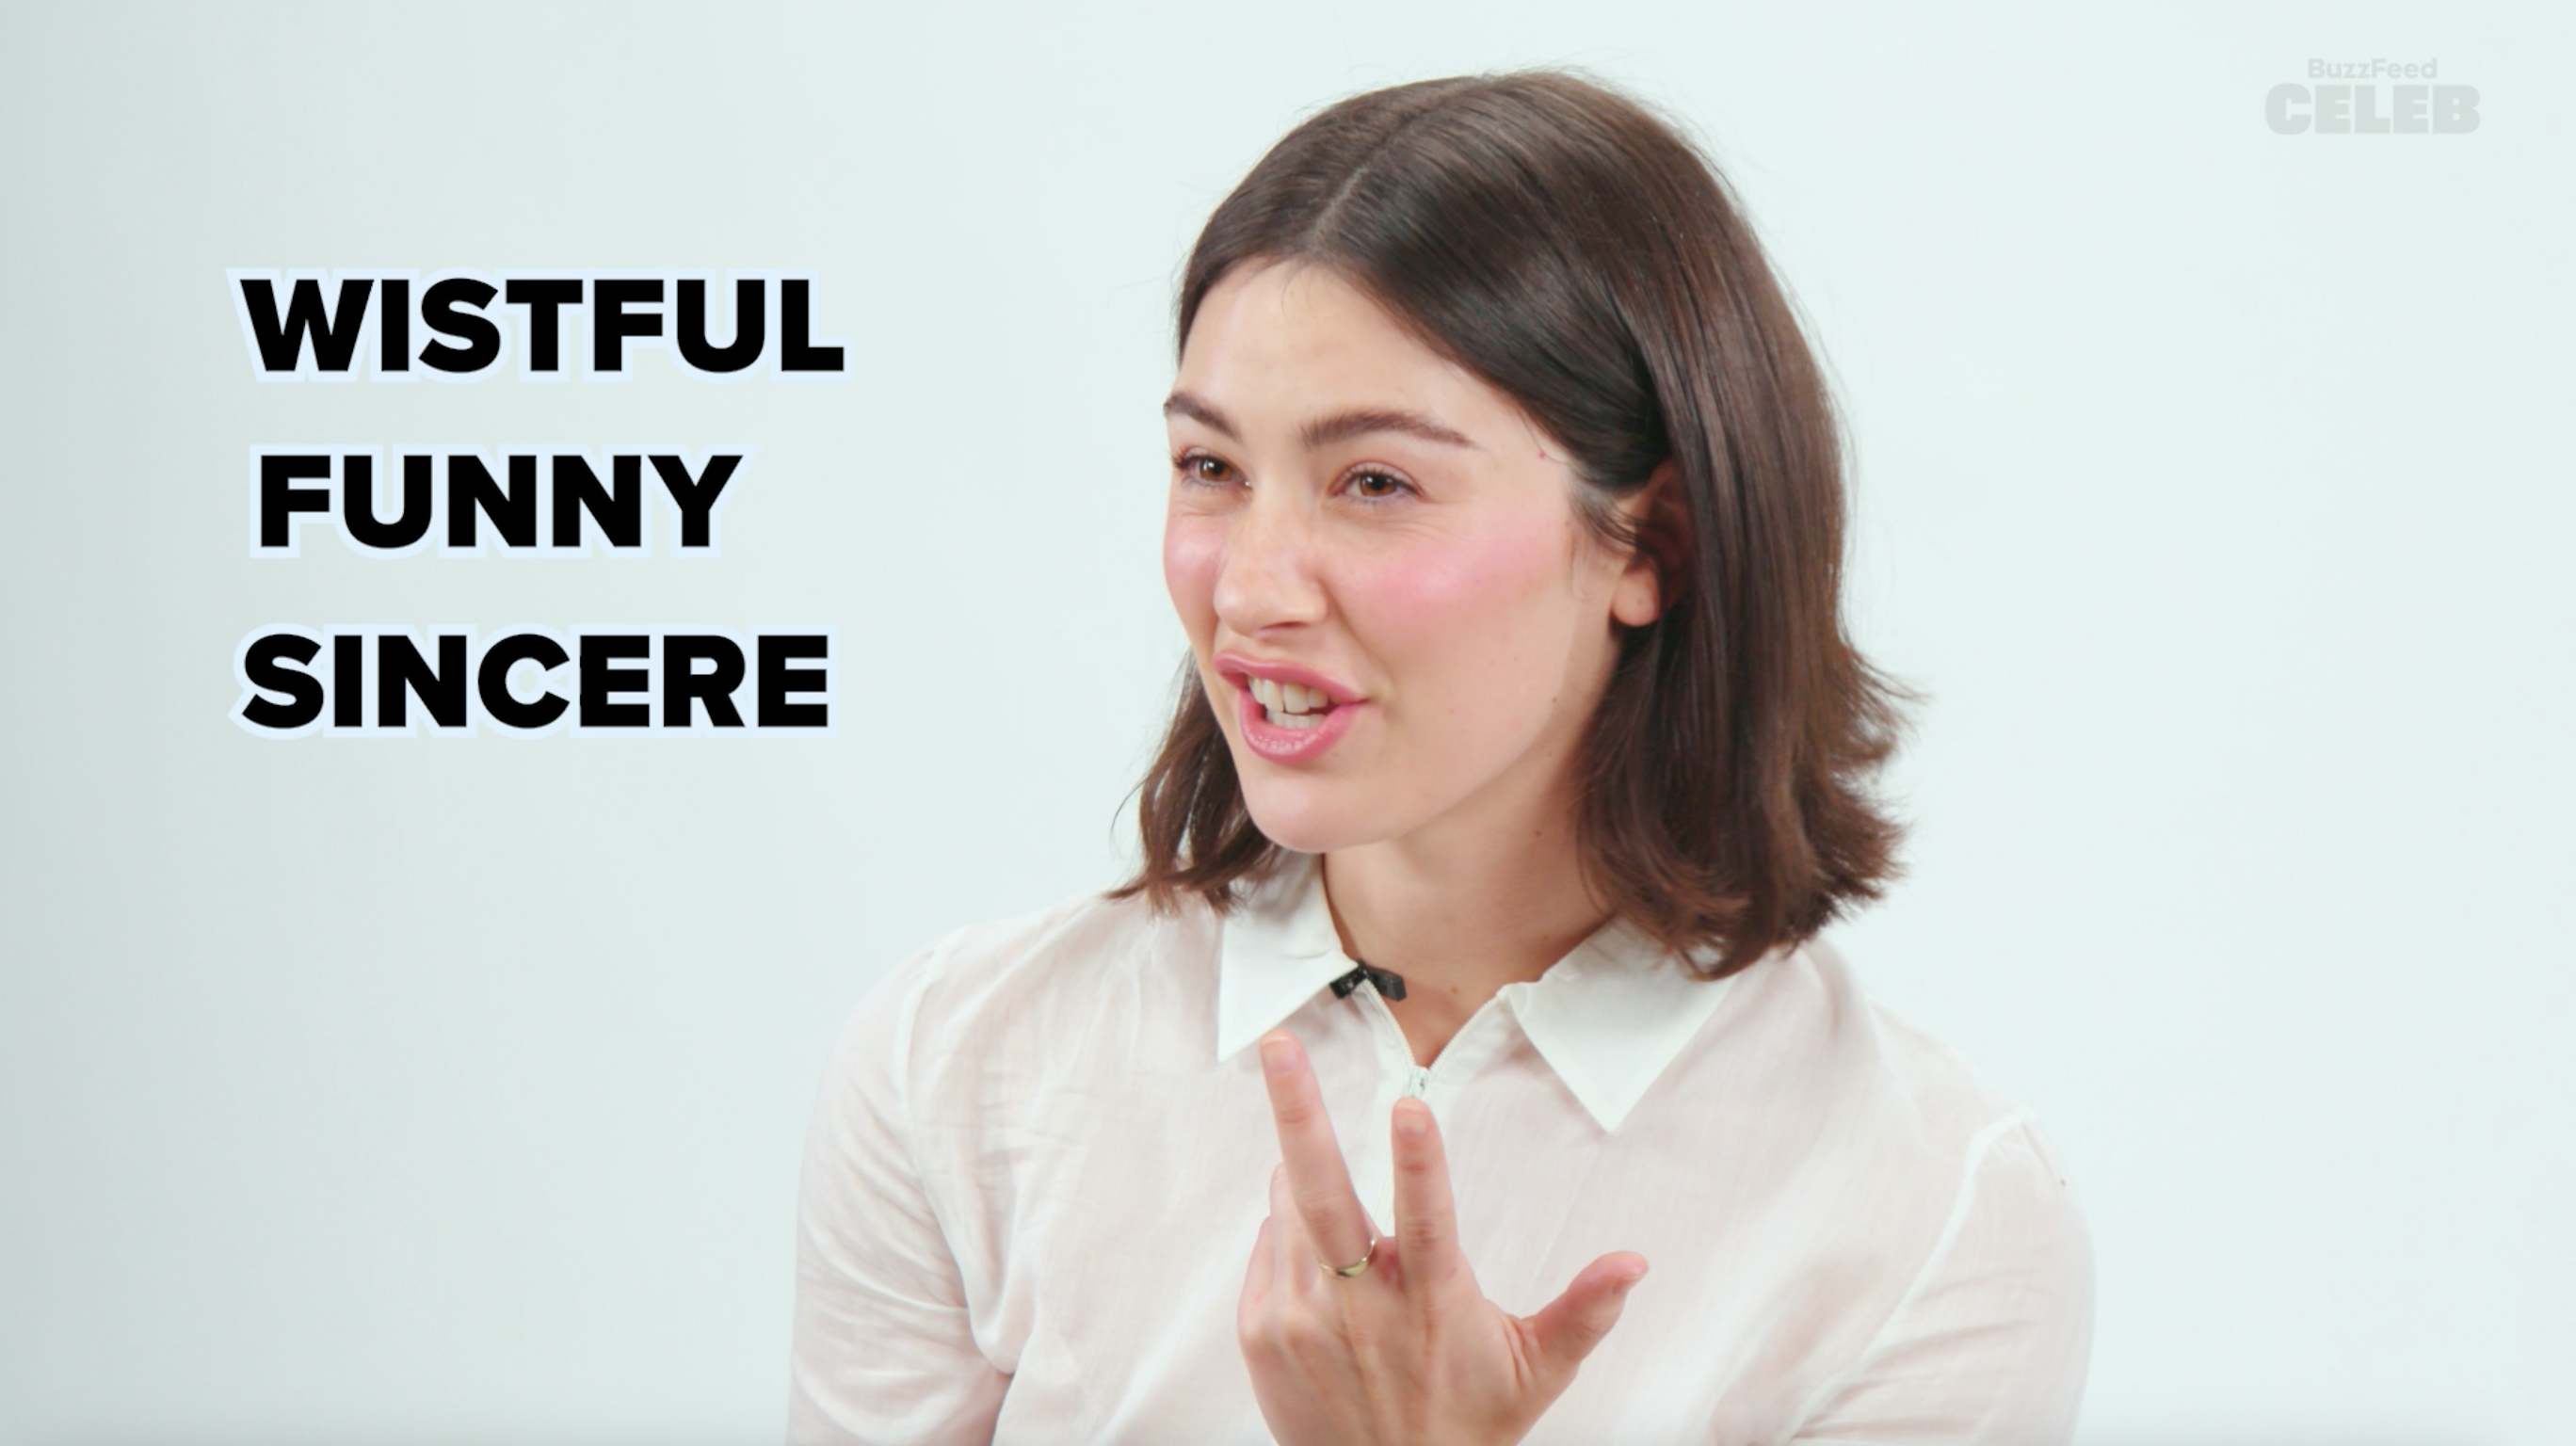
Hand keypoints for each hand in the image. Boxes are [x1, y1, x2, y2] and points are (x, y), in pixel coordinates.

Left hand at [1237, 1030, 1647, 1445]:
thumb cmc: (1467, 1424)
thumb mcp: (1535, 1373)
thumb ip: (1582, 1312)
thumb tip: (1635, 1263)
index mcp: (1431, 1299)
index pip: (1426, 1218)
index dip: (1419, 1159)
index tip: (1409, 1103)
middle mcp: (1360, 1307)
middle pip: (1321, 1193)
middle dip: (1298, 1113)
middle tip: (1277, 1048)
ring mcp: (1301, 1319)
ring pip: (1291, 1209)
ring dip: (1301, 1173)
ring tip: (1313, 1161)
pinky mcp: (1262, 1333)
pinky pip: (1269, 1249)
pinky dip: (1287, 1229)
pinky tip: (1316, 1246)